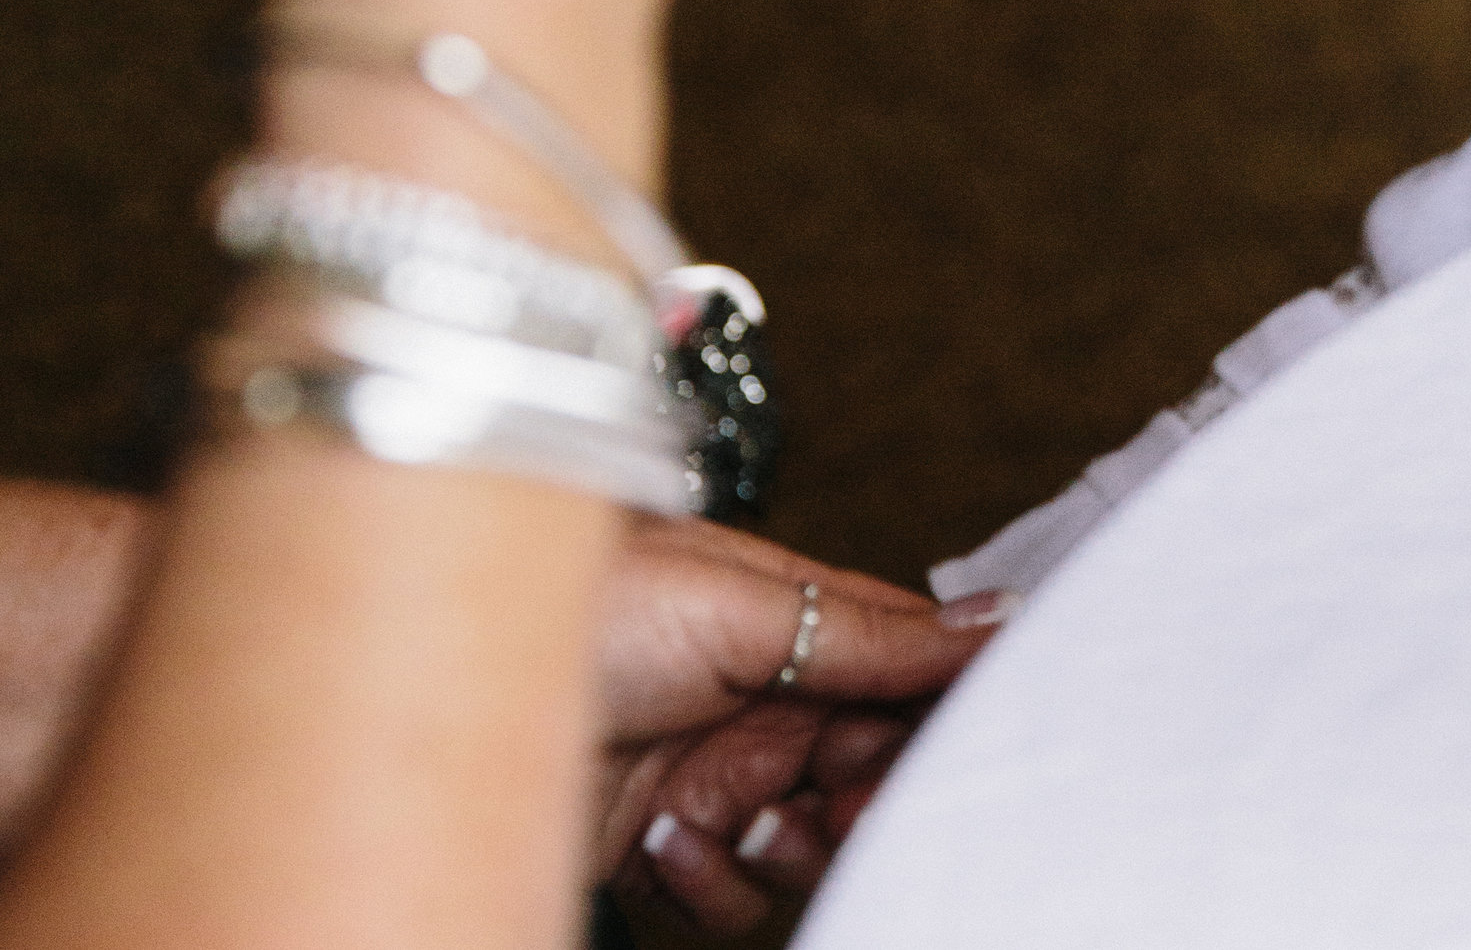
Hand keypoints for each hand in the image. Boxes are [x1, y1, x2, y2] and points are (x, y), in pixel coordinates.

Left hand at [589, 520, 991, 934]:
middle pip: (866, 774)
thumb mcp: (743, 608)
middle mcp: (763, 703)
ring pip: (808, 849)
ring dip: (783, 846)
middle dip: (863, 801)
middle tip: (843, 806)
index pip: (908, 676)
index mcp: (795, 623)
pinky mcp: (661, 850)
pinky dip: (709, 882)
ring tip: (737, 818)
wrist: (441, 691)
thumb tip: (996, 618)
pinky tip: (665, 842)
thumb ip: (871, 630)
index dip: (935, 720)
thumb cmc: (586, 606)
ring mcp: (713, 778)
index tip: (948, 755)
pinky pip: (731, 898)